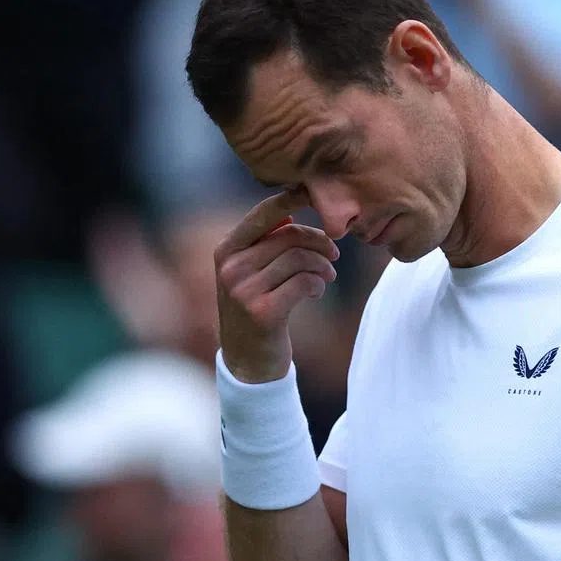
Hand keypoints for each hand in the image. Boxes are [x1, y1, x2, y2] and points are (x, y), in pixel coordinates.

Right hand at [214, 190, 338, 382]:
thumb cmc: (256, 310)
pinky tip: (317, 292)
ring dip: (322, 266)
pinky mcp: (263, 312)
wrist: (248, 362)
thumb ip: (263, 244)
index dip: (293, 199)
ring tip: (327, 277)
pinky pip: (303, 283)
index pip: (263, 214)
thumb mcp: (249, 275)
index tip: (316, 197)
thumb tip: (290, 210)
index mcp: (226, 251)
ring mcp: (244, 291)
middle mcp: (231, 268)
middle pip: (288, 236)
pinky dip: (318, 285)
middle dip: (319, 242)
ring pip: (299, 259)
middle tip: (334, 256)